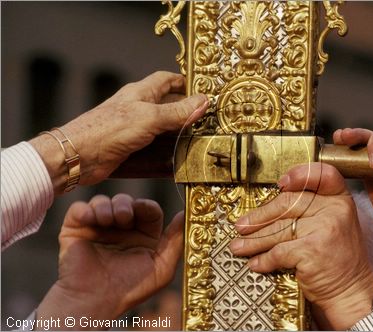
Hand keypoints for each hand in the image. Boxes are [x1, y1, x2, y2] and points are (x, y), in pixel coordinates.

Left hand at [29, 71, 208, 193]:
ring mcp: (134, 128)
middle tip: (208, 118)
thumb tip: (203, 102)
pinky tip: (180, 158)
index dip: (185, 82)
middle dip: (186, 110)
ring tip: (199, 140)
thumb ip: (177, 112)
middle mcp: (138, 108)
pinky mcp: (131, 147)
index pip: (167, 80)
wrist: (78, 156)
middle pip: (168, 104)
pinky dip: (168, 151)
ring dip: (179, 133)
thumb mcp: (149, 118)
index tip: (203, 90)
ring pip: (163, 127)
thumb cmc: (108, 130)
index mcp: (141, 92)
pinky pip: (154, 146)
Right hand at [36, 194, 183, 328]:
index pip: (148, 210)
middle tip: (124, 217)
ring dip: (107, 205)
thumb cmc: (130, 289)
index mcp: (143, 235)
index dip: (147, 206)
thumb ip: (175, 240)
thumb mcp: (162, 267)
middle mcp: (121, 228)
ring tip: (108, 221)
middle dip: (126, 204)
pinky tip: (91, 220)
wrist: (97, 301)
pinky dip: (86, 209)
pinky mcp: (76, 229)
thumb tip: (185, 213)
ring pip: (104, 201)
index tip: (144, 210)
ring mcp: (98, 227)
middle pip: (126, 201)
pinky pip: (79, 209)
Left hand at [229, 163, 372, 329]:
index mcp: (339, 199)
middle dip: (259, 217)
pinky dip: (263, 260)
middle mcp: (334, 209)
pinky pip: (277, 251)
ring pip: (278, 229)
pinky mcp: (311, 249)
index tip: (280, 184)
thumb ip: (310, 210)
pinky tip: (256, 264)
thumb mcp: (332, 224)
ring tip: (239, 246)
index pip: (322, 174)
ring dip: (254, 241)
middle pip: (287, 203)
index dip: (299, 175)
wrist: (352, 291)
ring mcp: (324, 228)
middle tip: (242, 226)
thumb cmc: (337, 258)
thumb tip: (267, 208)